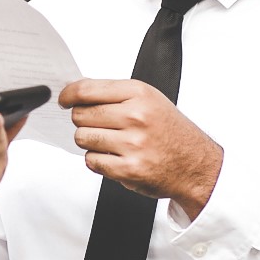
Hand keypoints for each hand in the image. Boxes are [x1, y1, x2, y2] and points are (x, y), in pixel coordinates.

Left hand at [60, 78, 222, 218]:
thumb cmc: (170, 132)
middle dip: (83, 121)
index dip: (69, 95)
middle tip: (97, 126)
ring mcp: (132, 144)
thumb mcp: (149, 100)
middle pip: (80, 114)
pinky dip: (97, 161)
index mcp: (139, 94)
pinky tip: (114, 157)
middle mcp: (136, 116)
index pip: (87, 90)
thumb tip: (77, 91)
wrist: (195, 165)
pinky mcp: (129, 169)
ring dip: (89, 142)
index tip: (64, 100)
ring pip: (82, 138)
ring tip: (109, 142)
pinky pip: (91, 161)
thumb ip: (115, 94)